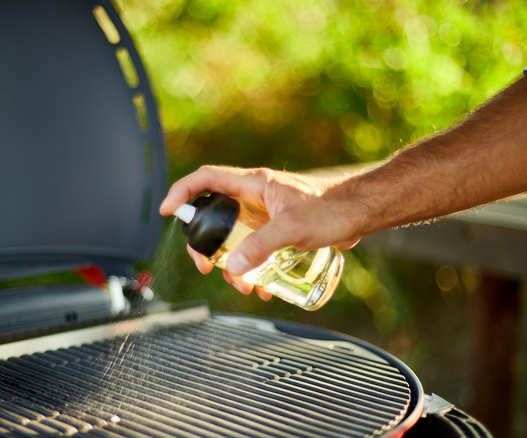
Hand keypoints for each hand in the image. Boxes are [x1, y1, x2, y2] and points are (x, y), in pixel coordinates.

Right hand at [160, 165, 362, 297]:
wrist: (359, 214)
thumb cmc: (331, 209)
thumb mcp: (291, 228)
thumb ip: (260, 246)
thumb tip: (231, 267)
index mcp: (252, 185)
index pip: (206, 180)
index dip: (182, 192)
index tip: (167, 212)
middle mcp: (254, 198)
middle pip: (214, 217)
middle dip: (205, 245)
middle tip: (206, 267)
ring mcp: (264, 215)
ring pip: (233, 239)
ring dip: (232, 264)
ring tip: (244, 287)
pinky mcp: (276, 230)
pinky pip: (253, 250)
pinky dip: (252, 268)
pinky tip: (263, 287)